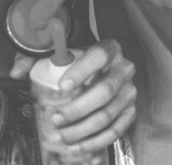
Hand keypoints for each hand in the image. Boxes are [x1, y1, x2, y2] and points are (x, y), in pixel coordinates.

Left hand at [40, 40, 136, 154]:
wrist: (102, 70)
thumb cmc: (78, 62)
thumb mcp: (60, 54)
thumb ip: (35, 58)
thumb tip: (17, 72)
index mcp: (110, 49)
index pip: (99, 56)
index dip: (82, 71)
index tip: (62, 86)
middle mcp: (124, 68)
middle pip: (105, 91)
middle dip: (77, 110)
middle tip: (55, 119)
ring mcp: (129, 90)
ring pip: (107, 115)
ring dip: (81, 130)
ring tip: (60, 135)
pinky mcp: (130, 110)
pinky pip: (115, 130)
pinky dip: (94, 142)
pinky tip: (75, 146)